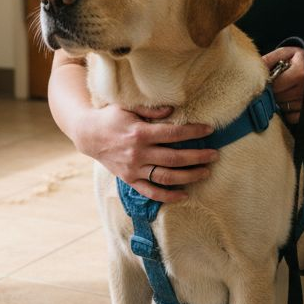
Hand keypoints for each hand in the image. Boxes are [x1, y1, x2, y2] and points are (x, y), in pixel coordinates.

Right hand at [70, 104, 216, 201]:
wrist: (88, 134)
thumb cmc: (111, 117)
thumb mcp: (128, 107)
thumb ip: (151, 110)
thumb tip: (173, 110)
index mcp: (140, 133)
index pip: (173, 133)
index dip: (193, 132)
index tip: (209, 130)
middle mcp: (138, 153)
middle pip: (175, 158)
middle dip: (198, 157)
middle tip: (215, 155)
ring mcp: (134, 169)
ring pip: (166, 177)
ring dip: (189, 177)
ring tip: (205, 172)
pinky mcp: (129, 180)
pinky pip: (151, 192)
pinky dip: (168, 196)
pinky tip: (184, 195)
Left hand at [261, 45, 303, 125]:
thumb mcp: (289, 52)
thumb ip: (270, 59)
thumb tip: (254, 67)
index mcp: (299, 74)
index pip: (274, 86)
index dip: (269, 83)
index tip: (270, 80)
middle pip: (278, 98)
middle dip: (274, 92)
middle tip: (278, 84)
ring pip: (284, 108)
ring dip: (281, 101)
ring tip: (286, 91)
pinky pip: (293, 118)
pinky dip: (289, 112)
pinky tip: (291, 101)